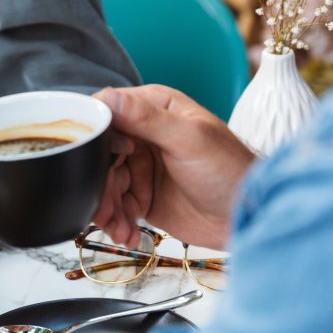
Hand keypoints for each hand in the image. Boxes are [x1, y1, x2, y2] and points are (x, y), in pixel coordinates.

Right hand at [92, 85, 254, 249]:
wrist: (249, 217)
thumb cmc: (230, 170)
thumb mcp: (189, 139)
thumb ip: (147, 118)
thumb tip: (108, 98)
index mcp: (153, 108)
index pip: (106, 112)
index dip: (91, 134)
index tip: (84, 156)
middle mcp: (142, 135)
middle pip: (99, 153)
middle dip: (98, 183)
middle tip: (103, 207)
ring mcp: (140, 166)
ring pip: (103, 184)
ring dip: (106, 208)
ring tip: (119, 228)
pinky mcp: (141, 196)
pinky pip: (115, 207)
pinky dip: (116, 222)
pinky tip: (127, 234)